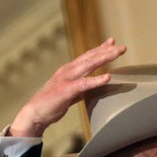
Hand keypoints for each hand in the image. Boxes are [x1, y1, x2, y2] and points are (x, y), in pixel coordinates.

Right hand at [8, 38, 126, 137]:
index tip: (112, 42)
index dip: (100, 48)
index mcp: (68, 70)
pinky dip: (96, 80)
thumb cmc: (51, 104)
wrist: (34, 114)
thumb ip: (81, 87)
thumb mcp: (69, 92)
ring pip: (88, 65)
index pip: (87, 56)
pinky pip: (84, 84)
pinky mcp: (66, 90)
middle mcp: (68, 71)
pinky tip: (107, 77)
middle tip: (122, 47)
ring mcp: (66, 79)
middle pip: (90, 57)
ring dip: (104, 57)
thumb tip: (94, 86)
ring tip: (117, 53)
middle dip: (107, 50)